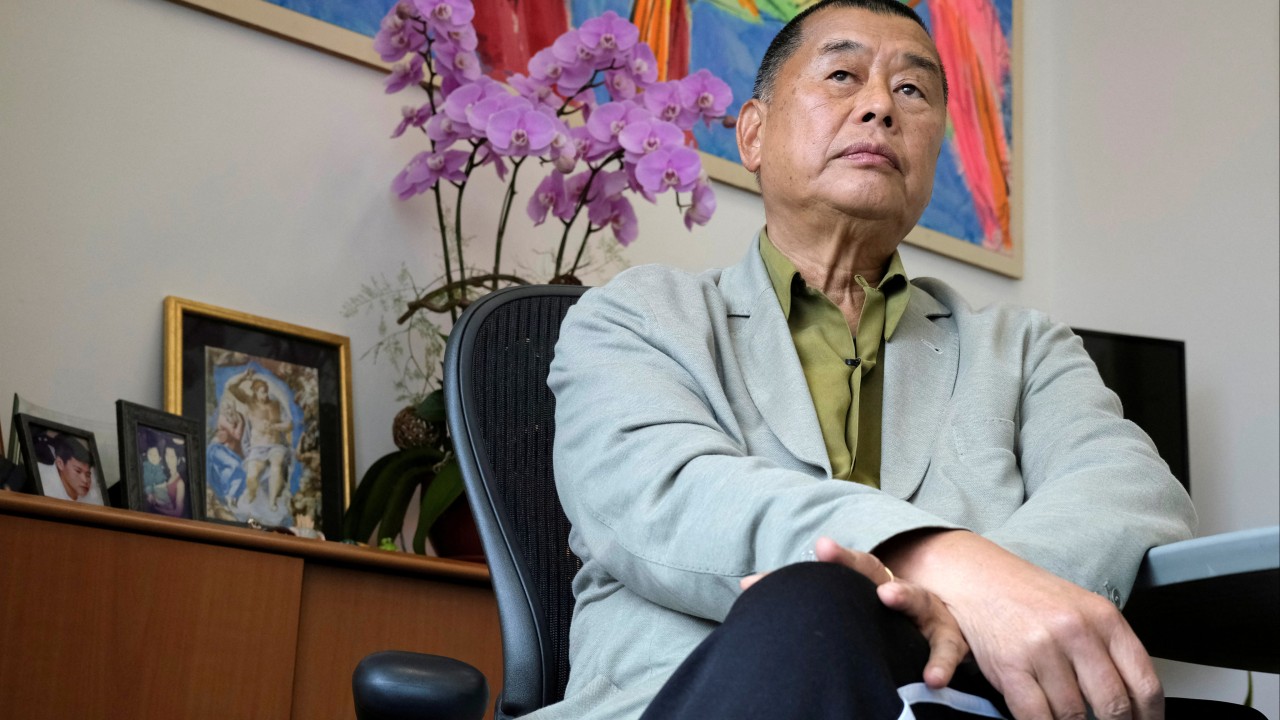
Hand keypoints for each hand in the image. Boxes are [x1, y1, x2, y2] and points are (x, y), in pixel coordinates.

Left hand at [740, 537, 968, 688]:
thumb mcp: (854, 607)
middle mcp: (895, 589)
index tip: (808, 550)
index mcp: (868, 583)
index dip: (824, 560)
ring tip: (887, 595)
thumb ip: (809, 600)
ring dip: (904, 595)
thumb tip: (747, 586)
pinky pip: (947, 649)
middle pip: (872, 570)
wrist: (941, 635)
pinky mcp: (947, 639)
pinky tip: (932, 678)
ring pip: (917, 598)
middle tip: (823, 549)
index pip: (842, 568)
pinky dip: (940, 663)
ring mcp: (925, 611)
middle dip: (849, 560)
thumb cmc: (885, 622)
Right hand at [880, 531, 1162, 719]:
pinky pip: (1037, 716)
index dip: (1148, 718)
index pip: (1144, 684)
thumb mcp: (1081, 611)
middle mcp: (1076, 631)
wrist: (977, 576)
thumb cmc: (1030, 596)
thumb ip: (1108, 651)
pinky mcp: (1010, 665)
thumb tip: (1131, 702)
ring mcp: (1042, 649)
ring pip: (1074, 715)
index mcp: (1104, 618)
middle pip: (1113, 705)